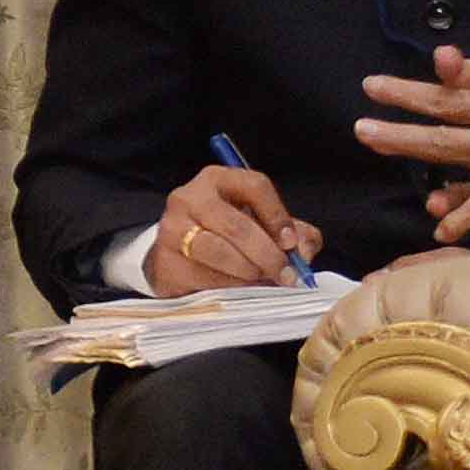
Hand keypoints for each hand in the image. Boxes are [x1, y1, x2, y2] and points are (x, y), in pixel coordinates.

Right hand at [147, 163, 320, 295]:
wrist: (176, 254)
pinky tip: (240, 289)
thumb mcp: (259, 223)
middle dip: (267, 254)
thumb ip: (292, 233)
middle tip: (286, 275)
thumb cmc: (224, 234)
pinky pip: (204, 278)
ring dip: (249, 273)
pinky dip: (229, 288)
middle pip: (237, 226)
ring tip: (262, 281)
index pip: (255, 186)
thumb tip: (304, 251)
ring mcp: (172, 229)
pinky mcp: (165, 261)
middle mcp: (189, 198)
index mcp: (217, 179)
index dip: (277, 215)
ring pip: (219, 253)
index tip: (291, 243)